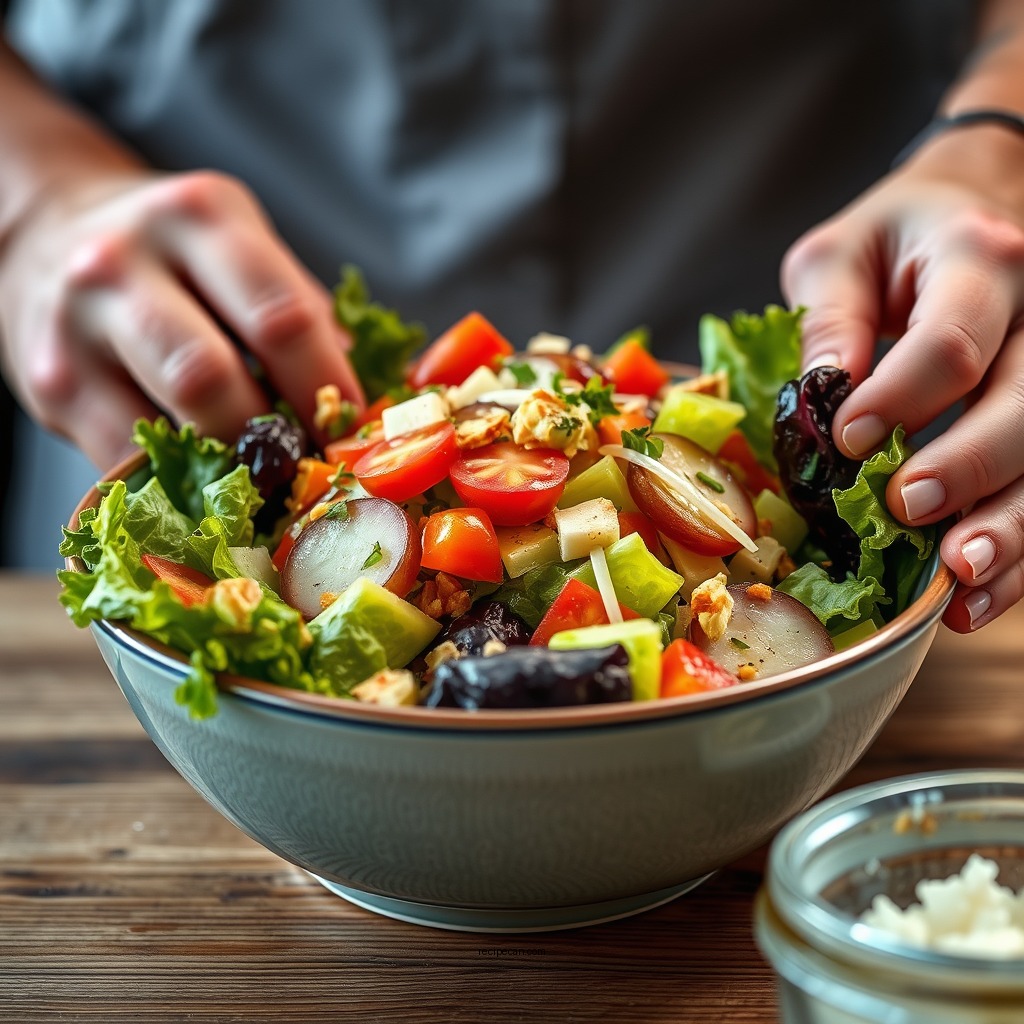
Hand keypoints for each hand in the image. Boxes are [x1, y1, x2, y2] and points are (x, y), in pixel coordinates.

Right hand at [0, 169, 363, 470]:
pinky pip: (125, 460)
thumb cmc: (176, 255)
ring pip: (166, 426)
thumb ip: (299, 310)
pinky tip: (209, 486)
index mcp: (201, 217)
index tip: (351, 429)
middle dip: (272, 438)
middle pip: (212, 376)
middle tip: (308, 467)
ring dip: (230, 471)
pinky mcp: (49, 385)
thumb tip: (359, 404)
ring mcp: (76, 325)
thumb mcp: (240, 247)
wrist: (50, 234)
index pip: (280, 316)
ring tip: (265, 482)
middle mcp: (126, 261)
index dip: (326, 386)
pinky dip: (179, 486)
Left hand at [782, 124, 1023, 632]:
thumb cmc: (895, 236)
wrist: (973, 208)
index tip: (847, 440)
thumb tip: (824, 398)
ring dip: (1010, 526)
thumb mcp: (839, 255)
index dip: (899, 398)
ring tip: (959, 582)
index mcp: (979, 261)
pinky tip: (979, 595)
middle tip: (906, 509)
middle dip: (969, 466)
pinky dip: (1020, 548)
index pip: (951, 342)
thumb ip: (829, 320)